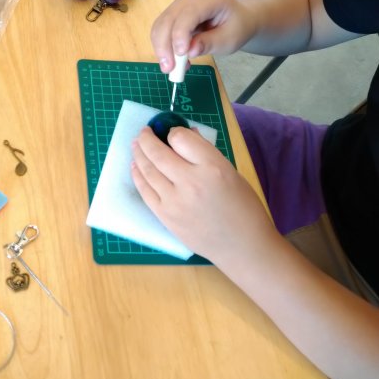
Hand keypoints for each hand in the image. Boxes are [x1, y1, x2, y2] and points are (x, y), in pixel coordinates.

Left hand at [130, 126, 277, 262]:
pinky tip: (135, 166)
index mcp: (213, 167)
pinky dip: (137, 176)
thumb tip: (184, 136)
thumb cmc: (243, 208)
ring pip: (148, 170)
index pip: (181, 138)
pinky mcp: (165, 216)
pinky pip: (144, 190)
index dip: (174, 132)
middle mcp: (190, 181)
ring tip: (136, 145)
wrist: (242, 246)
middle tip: (144, 132)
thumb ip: (205, 153)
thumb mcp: (231, 173)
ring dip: (139, 154)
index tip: (172, 133)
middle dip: (147, 139)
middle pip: (158, 153)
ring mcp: (174, 201)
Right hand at [151, 0, 257, 72]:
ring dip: (161, 48)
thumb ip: (210, 43)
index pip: (188, 13)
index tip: (180, 55)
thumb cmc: (236, 28)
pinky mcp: (174, 12)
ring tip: (172, 68)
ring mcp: (180, 2)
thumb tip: (190, 51)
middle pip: (168, 19)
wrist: (237, 19)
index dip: (180, 34)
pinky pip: (161, 29)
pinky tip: (174, 60)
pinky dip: (163, 46)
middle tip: (168, 69)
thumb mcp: (229, 39)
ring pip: (160, 25)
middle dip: (164, 45)